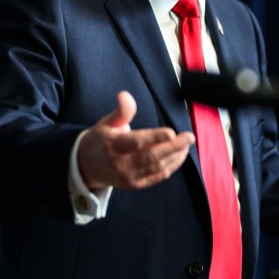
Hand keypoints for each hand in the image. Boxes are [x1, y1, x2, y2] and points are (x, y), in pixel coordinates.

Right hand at [76, 91, 194, 190]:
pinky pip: (157, 176)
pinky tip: (179, 156)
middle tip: (190, 137)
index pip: (136, 142)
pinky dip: (171, 167)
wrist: (87, 167)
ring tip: (187, 145)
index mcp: (112, 145)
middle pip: (151, 156)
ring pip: (157, 167)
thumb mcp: (106, 122)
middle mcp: (120, 163)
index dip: (155, 137)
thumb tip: (125, 95)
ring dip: (175, 156)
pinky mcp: (135, 184)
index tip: (171, 131)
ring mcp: (128, 176)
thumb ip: (121, 111)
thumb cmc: (101, 140)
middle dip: (173, 147)